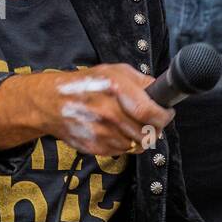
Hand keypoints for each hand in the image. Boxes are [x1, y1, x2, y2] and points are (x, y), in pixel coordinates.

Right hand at [0, 63, 173, 157]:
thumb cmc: (87, 83)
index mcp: (116, 89)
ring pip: (138, 144)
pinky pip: (123, 151)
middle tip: (154, 120)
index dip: (165, 116)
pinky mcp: (96, 148)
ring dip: (141, 136)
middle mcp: (109, 113)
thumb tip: (162, 92)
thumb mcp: (115, 71)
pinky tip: (118, 130)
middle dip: (156, 127)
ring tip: (133, 123)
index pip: (151, 112)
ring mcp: (102, 133)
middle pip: (148, 132)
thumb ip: (141, 81)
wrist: (53, 103)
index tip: (168, 113)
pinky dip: (126, 143)